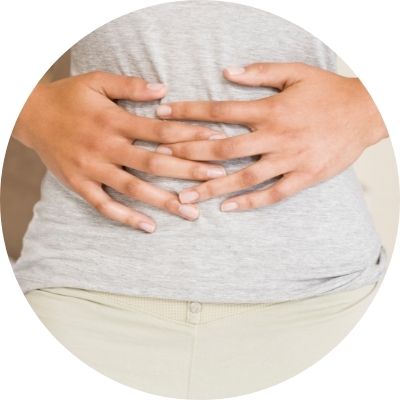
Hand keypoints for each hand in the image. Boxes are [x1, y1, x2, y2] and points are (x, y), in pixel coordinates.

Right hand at [12, 71, 225, 231]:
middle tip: (216, 179)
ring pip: (134, 188)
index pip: (160, 130)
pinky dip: (126, 218)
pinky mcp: (80, 185)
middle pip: (154, 162)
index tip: (216, 142)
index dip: (190, 136)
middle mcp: (106, 146)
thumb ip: (130, 85)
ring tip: (192, 212)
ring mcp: (92, 169)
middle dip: (188, 171)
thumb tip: (164, 90)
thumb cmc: (69, 97)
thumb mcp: (96, 80)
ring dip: (165, 201)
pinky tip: (150, 227)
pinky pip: (105, 206)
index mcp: (114, 120)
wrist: (29, 114)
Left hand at [155, 62, 387, 210]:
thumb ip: (260, 72)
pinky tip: (227, 208)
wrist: (365, 112)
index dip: (189, 113)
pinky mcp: (304, 177)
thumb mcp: (295, 72)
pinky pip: (273, 194)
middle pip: (223, 148)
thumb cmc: (327, 91)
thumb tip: (227, 74)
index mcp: (269, 110)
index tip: (163, 117)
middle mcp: (275, 136)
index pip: (220, 112)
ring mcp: (289, 159)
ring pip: (244, 177)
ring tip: (184, 196)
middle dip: (189, 154)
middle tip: (160, 161)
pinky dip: (250, 202)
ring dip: (211, 187)